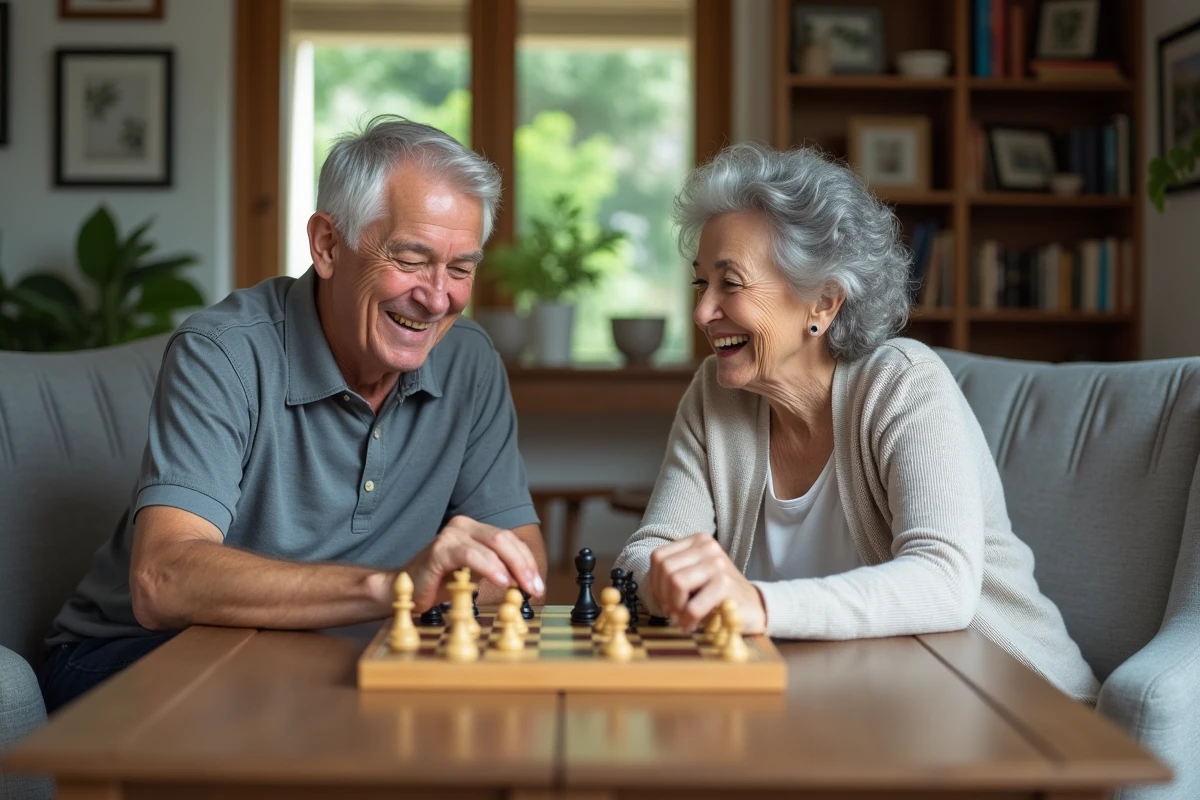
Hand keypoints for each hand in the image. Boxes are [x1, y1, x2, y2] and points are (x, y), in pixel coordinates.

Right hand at [407, 516, 545, 608]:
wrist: (404, 588)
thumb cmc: (440, 583)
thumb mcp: (476, 576)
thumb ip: (500, 573)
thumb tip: (529, 585)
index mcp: (476, 530)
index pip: (511, 541)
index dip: (528, 562)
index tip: (538, 584)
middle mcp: (464, 526)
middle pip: (505, 539)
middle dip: (524, 564)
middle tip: (535, 587)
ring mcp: (451, 535)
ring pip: (492, 544)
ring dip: (513, 566)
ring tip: (522, 586)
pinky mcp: (439, 550)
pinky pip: (470, 555)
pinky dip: (490, 567)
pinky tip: (502, 580)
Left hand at [648, 533, 766, 633]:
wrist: (753, 607)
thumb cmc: (718, 596)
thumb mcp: (693, 579)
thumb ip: (671, 575)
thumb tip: (650, 590)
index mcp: (697, 541)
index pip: (659, 558)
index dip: (656, 583)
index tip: (665, 600)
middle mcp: (708, 547)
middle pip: (666, 569)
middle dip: (664, 596)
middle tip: (673, 612)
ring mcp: (718, 563)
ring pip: (676, 582)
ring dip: (675, 607)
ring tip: (682, 618)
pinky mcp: (726, 584)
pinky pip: (693, 605)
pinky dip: (687, 619)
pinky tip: (692, 624)